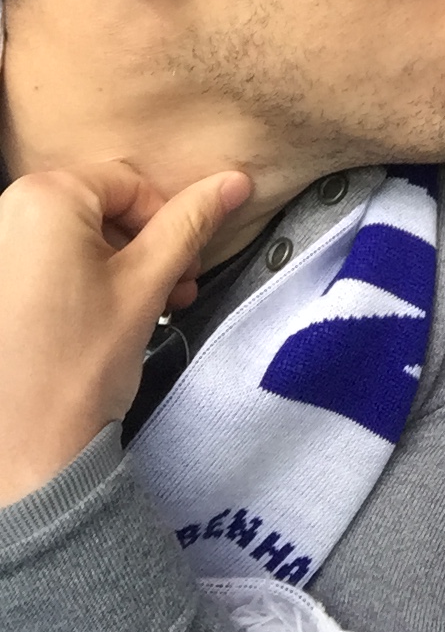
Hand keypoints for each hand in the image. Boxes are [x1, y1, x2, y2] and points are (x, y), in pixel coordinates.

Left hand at [0, 162, 250, 506]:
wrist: (25, 451)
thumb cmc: (81, 365)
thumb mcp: (149, 282)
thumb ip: (193, 223)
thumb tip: (234, 180)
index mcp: (45, 198)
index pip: (130, 184)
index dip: (168, 224)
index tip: (183, 269)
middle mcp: (8, 211)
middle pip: (104, 208)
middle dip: (148, 249)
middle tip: (174, 293)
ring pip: (80, 237)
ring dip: (124, 267)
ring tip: (148, 310)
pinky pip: (50, 260)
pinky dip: (86, 280)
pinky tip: (108, 319)